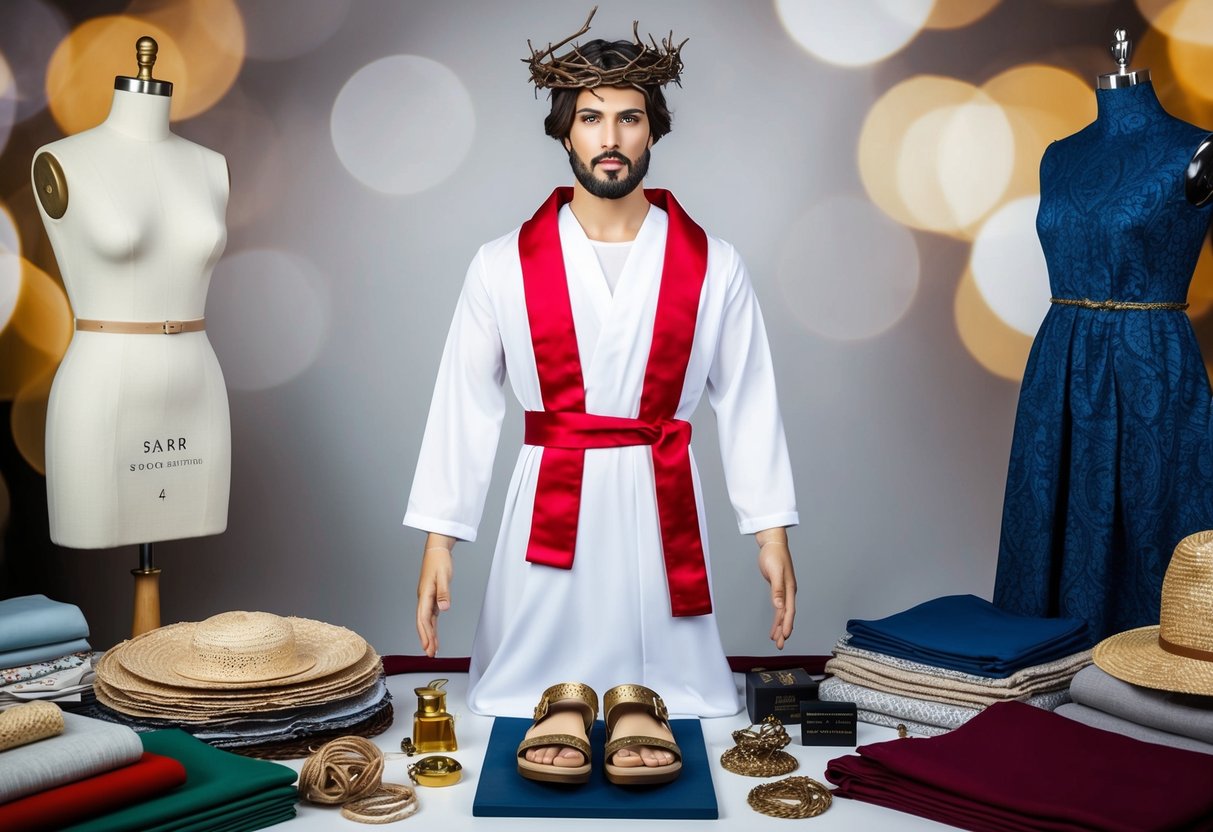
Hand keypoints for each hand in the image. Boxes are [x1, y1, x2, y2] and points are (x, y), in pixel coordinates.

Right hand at [416, 535, 454, 657]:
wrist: (436, 550)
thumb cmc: (440, 562)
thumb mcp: (444, 576)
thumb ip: (444, 593)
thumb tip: (444, 609)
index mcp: (425, 594)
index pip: (423, 618)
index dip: (426, 634)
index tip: (428, 646)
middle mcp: (423, 598)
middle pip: (423, 623)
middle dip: (426, 639)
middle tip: (430, 654)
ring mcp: (426, 599)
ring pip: (426, 621)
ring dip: (429, 635)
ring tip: (432, 650)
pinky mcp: (431, 598)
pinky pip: (430, 616)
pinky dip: (432, 626)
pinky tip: (435, 635)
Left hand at [756, 529, 795, 649]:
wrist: (773, 544)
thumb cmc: (774, 556)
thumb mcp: (775, 572)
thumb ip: (777, 590)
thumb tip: (779, 606)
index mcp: (790, 589)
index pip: (789, 611)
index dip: (787, 624)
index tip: (784, 636)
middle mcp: (789, 592)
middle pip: (787, 615)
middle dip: (783, 631)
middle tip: (780, 645)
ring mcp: (784, 591)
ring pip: (782, 613)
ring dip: (780, 626)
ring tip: (776, 640)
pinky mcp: (778, 589)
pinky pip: (778, 607)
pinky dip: (777, 617)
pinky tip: (775, 624)